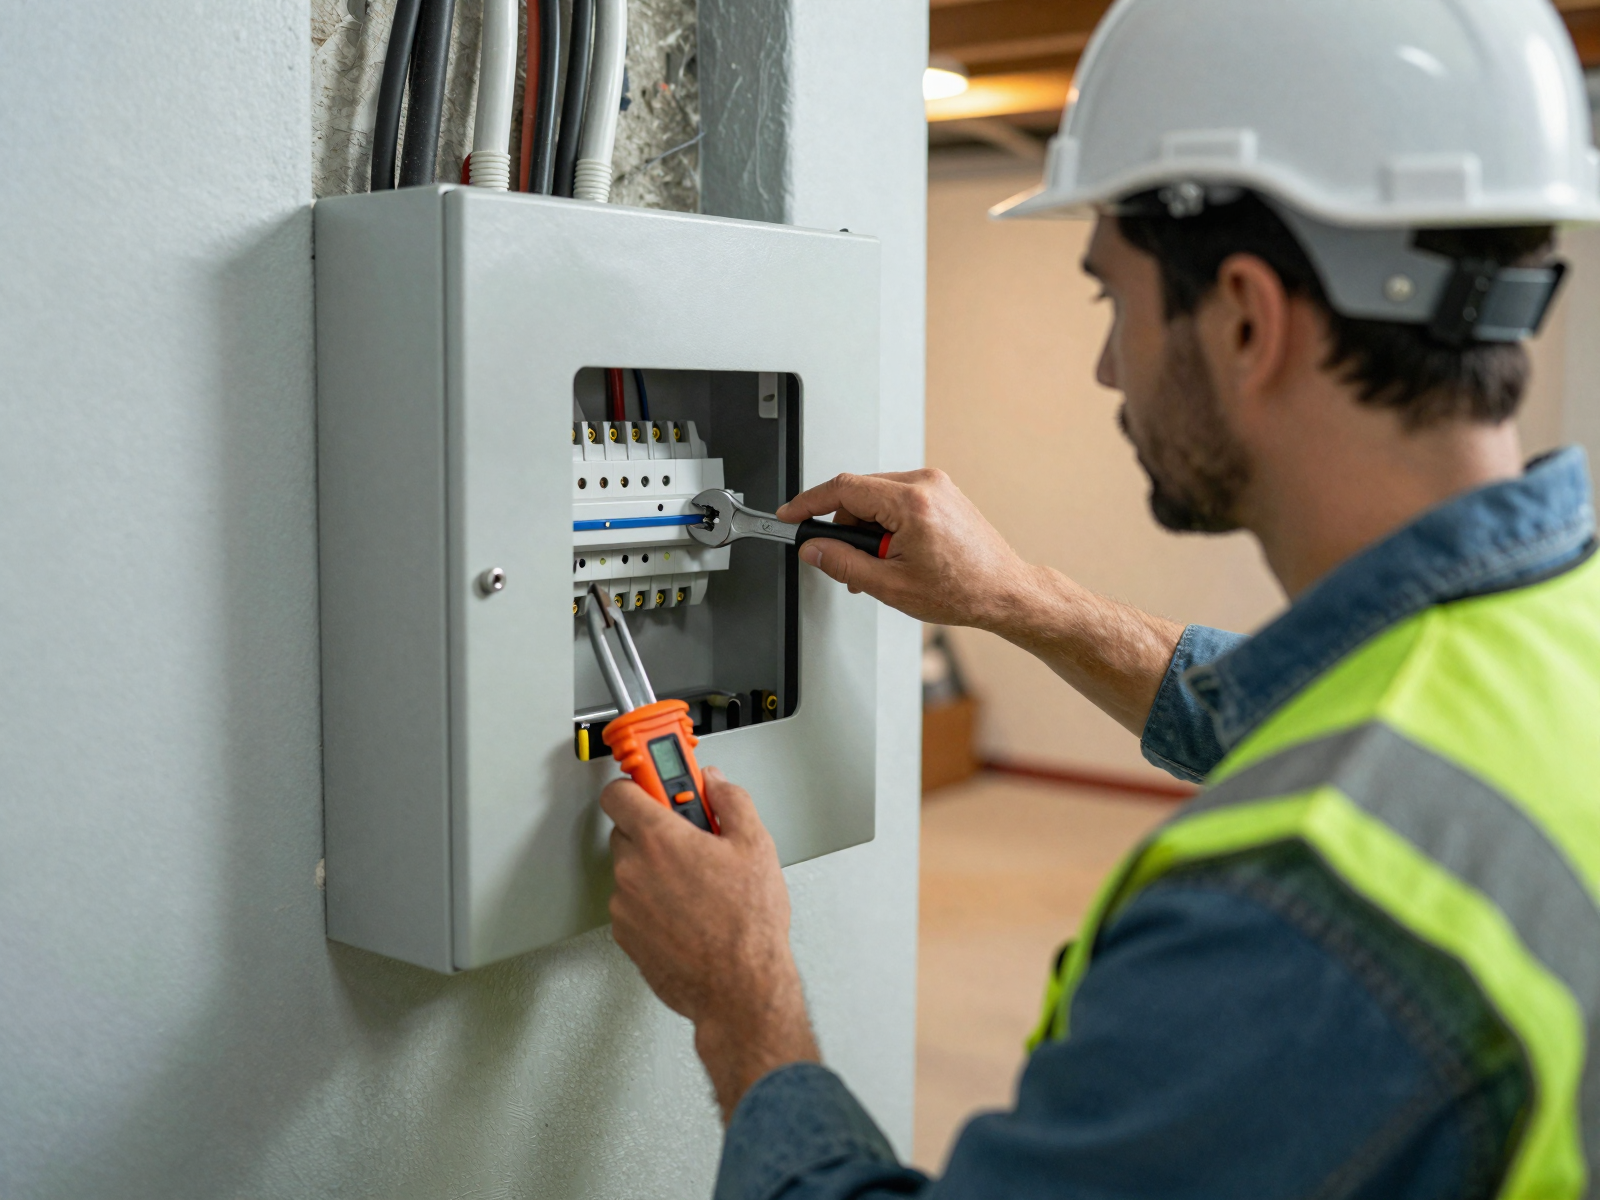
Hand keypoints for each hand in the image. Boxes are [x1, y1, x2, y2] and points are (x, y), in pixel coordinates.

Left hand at [601, 768, 819, 1119]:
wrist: (738, 989)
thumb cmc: (748, 926)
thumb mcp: (756, 846)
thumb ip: (731, 800)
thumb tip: (715, 782)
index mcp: (660, 839)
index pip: (620, 790)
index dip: (637, 783)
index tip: (652, 780)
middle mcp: (633, 870)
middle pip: (626, 829)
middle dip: (655, 829)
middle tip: (692, 839)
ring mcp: (625, 906)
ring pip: (631, 870)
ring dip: (655, 870)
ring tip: (697, 886)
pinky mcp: (626, 936)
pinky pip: (632, 904)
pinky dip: (652, 903)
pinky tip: (687, 912)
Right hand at [776, 468, 1044, 631]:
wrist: (1003, 591)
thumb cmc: (962, 590)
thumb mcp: (890, 586)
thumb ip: (843, 563)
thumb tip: (814, 549)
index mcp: (912, 503)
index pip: (843, 488)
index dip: (809, 502)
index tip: (790, 515)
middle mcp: (926, 484)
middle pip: (859, 491)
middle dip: (844, 525)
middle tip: (847, 560)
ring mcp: (936, 485)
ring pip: (876, 495)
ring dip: (866, 525)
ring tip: (880, 564)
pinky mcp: (941, 491)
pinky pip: (897, 497)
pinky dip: (885, 521)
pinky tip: (894, 551)